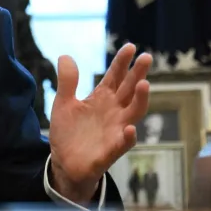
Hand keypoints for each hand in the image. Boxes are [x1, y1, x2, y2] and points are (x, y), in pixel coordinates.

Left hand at [48, 43, 150, 202]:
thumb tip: (66, 55)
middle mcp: (113, 112)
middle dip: (138, 74)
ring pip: (133, 113)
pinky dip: (128, 137)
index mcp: (102, 99)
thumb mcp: (63, 103)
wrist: (64, 163)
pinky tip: (130, 128)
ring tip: (144, 85)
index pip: (115, 77)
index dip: (122, 62)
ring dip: (140, 100)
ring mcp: (115, 130)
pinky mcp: (110, 150)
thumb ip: (67, 81)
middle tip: (146, 57)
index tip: (130, 47)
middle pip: (128, 90)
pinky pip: (122, 143)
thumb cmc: (68, 132)